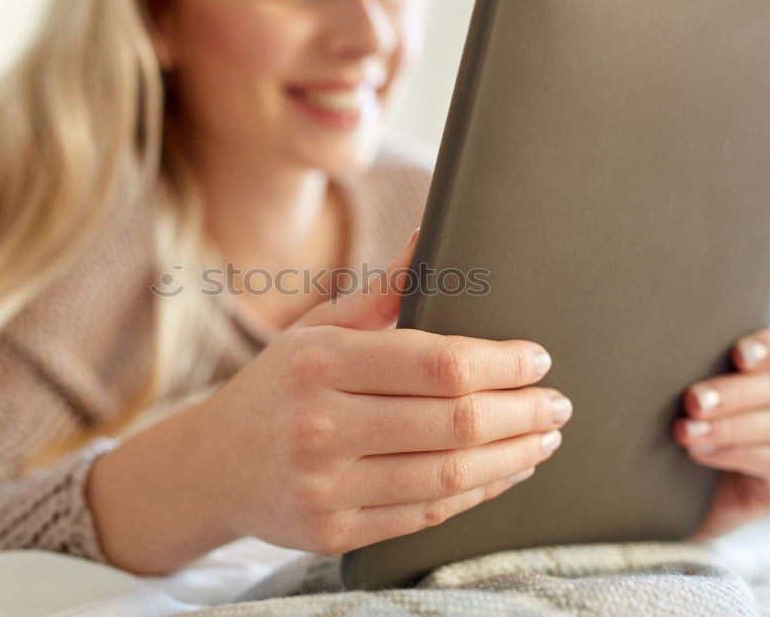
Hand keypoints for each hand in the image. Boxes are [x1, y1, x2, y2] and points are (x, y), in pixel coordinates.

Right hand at [200, 229, 571, 554]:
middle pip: (454, 423)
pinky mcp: (335, 532)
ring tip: (543, 438)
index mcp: (319, 363)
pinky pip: (428, 515)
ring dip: (513, 457)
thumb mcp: (316, 331)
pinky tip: (504, 471)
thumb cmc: (277, 387)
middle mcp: (319, 426)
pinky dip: (479, 493)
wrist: (213, 466)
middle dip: (522, 412)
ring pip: (449, 476)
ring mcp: (326, 486)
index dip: (502, 363)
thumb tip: (432, 237)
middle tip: (556, 403)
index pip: (438, 363)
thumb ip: (380, 292)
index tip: (537, 359)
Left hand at [675, 328, 769, 540]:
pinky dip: (733, 454)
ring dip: (726, 427)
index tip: (740, 354)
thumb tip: (646, 355)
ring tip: (686, 432)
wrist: (672, 495)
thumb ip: (679, 374)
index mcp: (758, 373)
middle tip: (693, 401)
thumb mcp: (675, 400)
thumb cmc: (671, 432)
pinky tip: (700, 454)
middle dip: (731, 393)